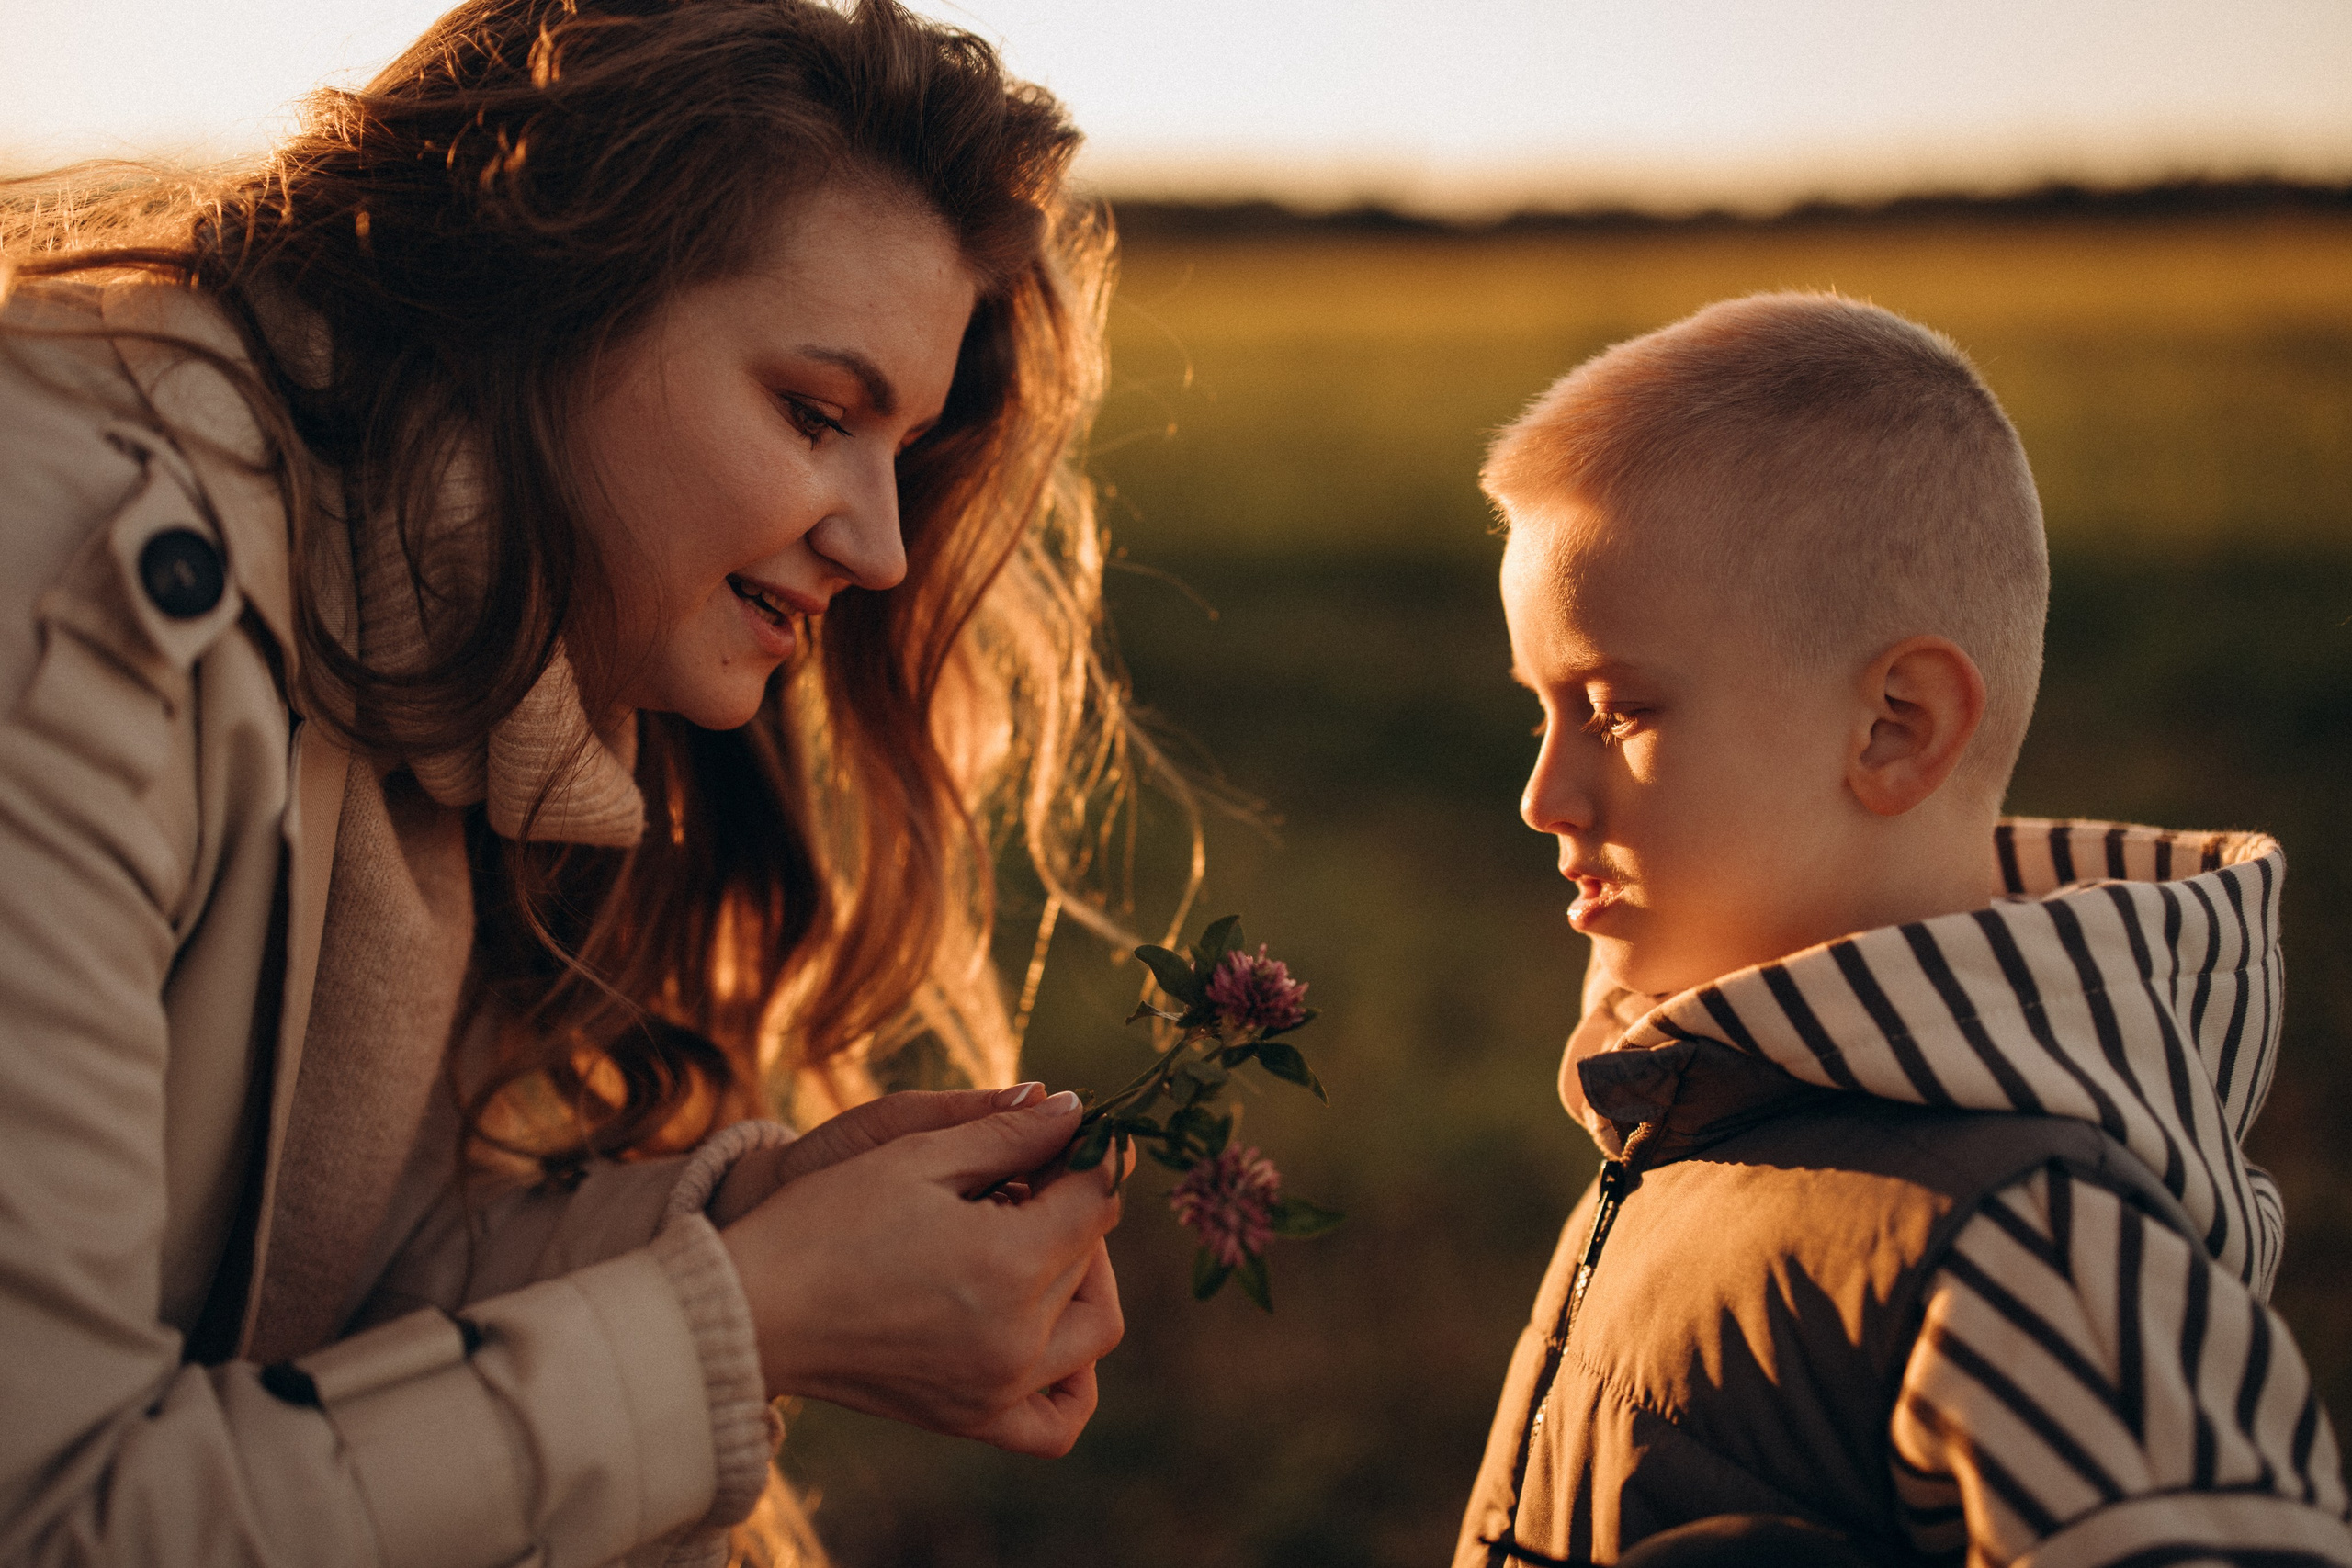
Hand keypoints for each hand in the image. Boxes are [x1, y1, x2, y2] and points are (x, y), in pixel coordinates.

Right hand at [719, 1090, 1126, 1456]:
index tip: (1066, 1136)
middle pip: (1090, 1257)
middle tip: (1029, 1177)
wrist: (751, 1312)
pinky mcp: (971, 1419)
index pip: (1097, 1202)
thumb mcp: (916, 1154)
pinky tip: (1048, 1335)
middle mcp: (1018, 1337)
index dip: (1089, 1158)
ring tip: (1036, 1244)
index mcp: (1008, 1263)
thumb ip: (1008, 1132)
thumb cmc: (824, 1221)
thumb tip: (1078, 1109)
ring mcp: (998, 1388)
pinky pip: (1056, 1422)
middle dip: (1073, 1207)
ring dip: (1084, 1279)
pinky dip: (1074, 1383)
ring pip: (1092, 1330)